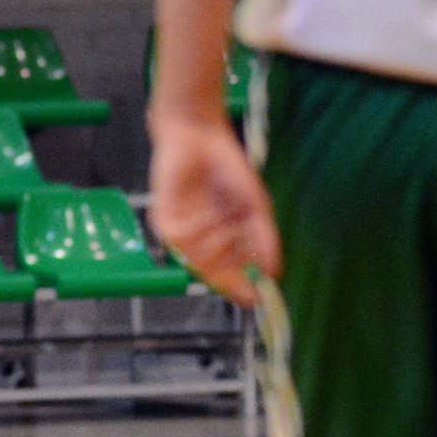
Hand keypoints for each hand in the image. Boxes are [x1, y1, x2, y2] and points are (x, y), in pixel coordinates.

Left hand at [149, 114, 280, 305]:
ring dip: (215, 245)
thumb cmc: (228, 168)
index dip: (239, 287)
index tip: (253, 298)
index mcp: (223, 236)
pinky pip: (178, 238)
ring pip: (196, 258)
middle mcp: (201, 237)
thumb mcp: (255, 205)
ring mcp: (181, 228)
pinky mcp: (162, 217)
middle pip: (211, 272)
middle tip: (241, 271)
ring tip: (225, 222)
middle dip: (227, 274)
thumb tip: (274, 271)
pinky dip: (196, 231)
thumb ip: (263, 238)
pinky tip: (207, 216)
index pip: (229, 272)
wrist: (199, 137)